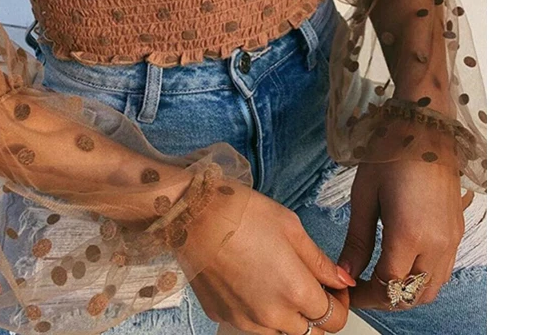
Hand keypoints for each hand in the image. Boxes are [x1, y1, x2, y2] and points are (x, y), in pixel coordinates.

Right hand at [180, 183, 354, 334]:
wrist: (192, 214)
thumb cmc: (240, 213)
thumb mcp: (290, 226)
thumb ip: (319, 260)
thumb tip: (342, 280)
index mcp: (295, 291)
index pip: (336, 319)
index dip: (340, 302)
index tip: (334, 286)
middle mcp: (272, 315)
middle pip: (311, 333)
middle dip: (316, 312)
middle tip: (308, 284)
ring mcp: (245, 320)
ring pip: (281, 332)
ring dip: (287, 316)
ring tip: (276, 280)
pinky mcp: (223, 316)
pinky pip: (251, 324)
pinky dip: (258, 311)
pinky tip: (251, 282)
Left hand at [339, 160, 473, 309]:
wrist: (424, 128)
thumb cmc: (389, 154)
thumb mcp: (364, 196)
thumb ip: (356, 240)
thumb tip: (345, 273)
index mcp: (409, 235)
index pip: (388, 286)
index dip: (365, 295)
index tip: (348, 292)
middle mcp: (436, 244)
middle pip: (413, 295)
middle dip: (386, 299)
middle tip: (361, 288)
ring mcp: (451, 239)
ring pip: (432, 287)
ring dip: (406, 291)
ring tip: (380, 278)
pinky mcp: (457, 231)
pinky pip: (443, 270)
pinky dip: (422, 277)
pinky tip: (401, 262)